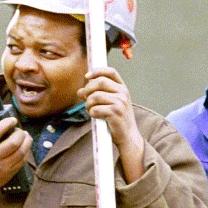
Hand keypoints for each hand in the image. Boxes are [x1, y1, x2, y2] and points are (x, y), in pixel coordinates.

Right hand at [0, 116, 31, 207]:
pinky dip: (26, 152)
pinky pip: (22, 160)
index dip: (7, 123)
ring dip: (27, 141)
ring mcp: (2, 167)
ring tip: (26, 136)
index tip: (12, 120)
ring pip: (21, 152)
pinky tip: (24, 147)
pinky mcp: (9, 173)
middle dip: (21, 133)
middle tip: (20, 130)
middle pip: (13, 142)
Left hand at [78, 67, 144, 182]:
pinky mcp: (115, 113)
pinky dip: (91, 113)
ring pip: (95, 96)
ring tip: (90, 110)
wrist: (128, 136)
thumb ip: (96, 95)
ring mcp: (120, 103)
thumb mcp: (110, 104)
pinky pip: (95, 109)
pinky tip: (95, 116)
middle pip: (100, 82)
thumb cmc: (117, 120)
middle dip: (88, 89)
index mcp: (123, 88)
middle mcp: (123, 93)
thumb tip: (80, 91)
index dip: (97, 71)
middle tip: (86, 99)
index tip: (87, 76)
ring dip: (88, 104)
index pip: (111, 72)